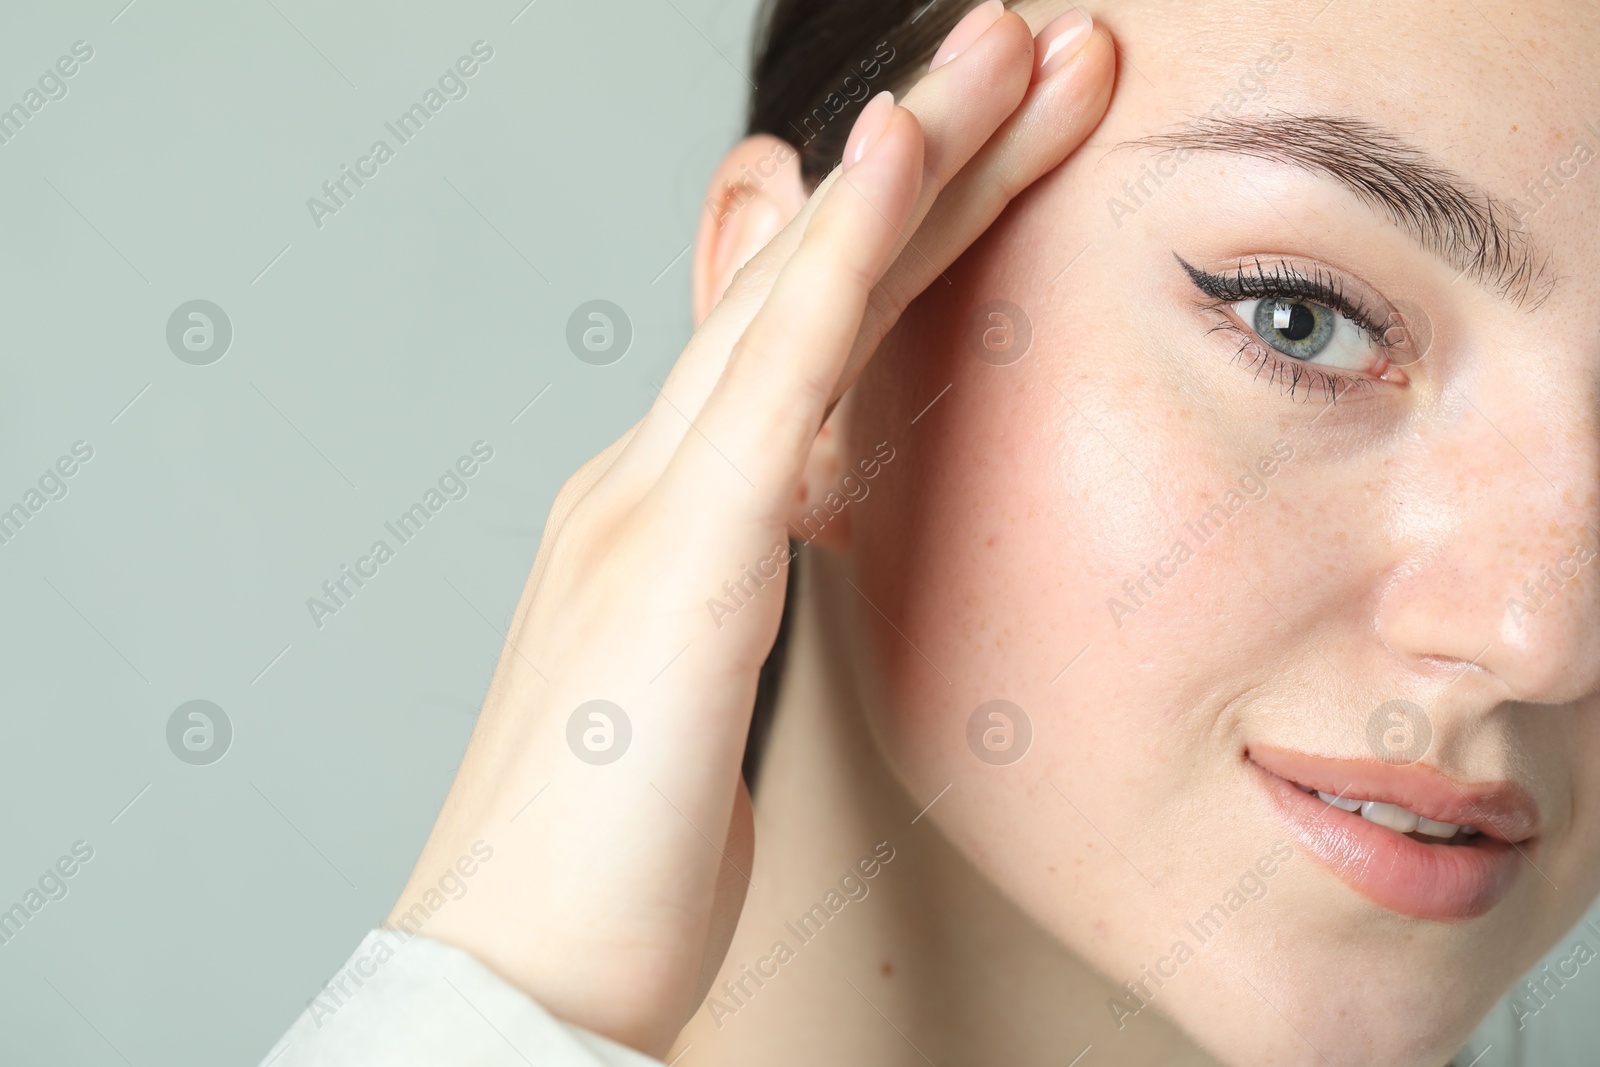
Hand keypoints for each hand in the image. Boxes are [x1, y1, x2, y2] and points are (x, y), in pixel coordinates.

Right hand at [387, 5, 1115, 1054]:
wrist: (517, 974)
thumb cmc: (613, 863)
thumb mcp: (702, 697)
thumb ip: (741, 590)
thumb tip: (799, 529)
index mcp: (677, 516)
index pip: (809, 335)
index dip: (906, 228)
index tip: (995, 144)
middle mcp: (655, 477)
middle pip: (813, 279)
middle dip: (932, 152)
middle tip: (1026, 39)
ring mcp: (652, 501)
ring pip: (801, 292)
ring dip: (915, 158)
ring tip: (1007, 43)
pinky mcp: (673, 556)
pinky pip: (771, 376)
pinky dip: (838, 256)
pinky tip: (898, 152)